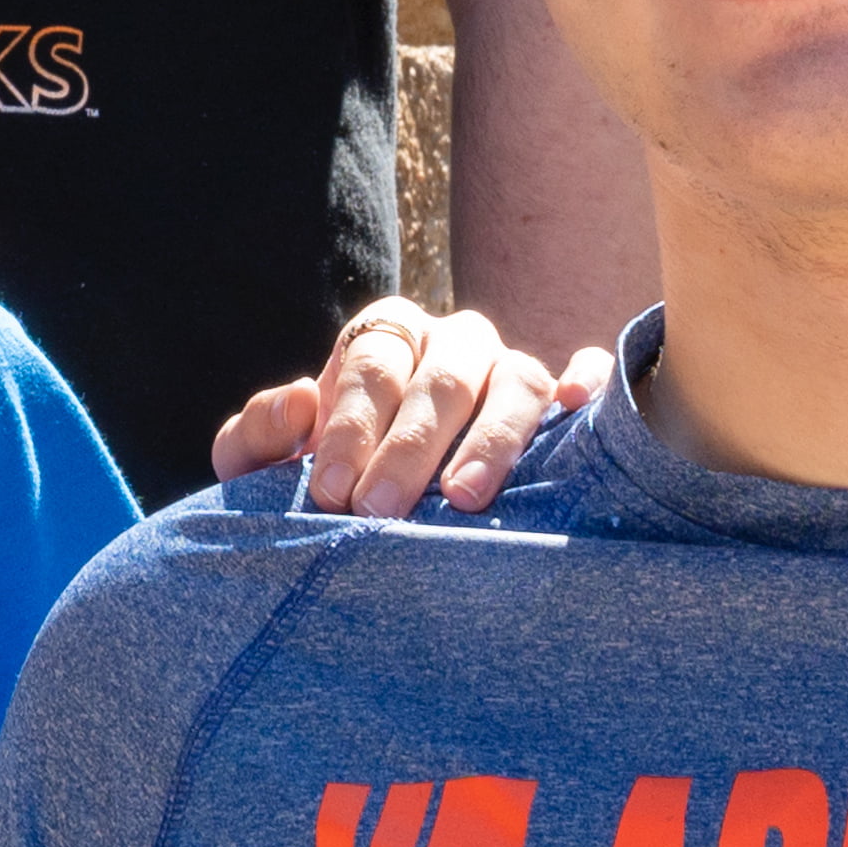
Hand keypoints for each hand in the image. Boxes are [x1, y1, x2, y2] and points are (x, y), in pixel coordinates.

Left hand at [206, 300, 607, 517]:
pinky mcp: (562, 401)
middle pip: (440, 380)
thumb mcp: (267, 462)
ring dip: (492, 440)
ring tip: (464, 498)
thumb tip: (297, 398)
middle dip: (408, 447)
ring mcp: (511, 368)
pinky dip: (588, 384)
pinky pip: (587, 375)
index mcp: (384, 338)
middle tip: (379, 508)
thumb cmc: (327, 478)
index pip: (372, 366)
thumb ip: (259, 432)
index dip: (351, 427)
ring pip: (516, 380)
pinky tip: (576, 411)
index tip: (332, 491)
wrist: (379, 501)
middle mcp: (452, 343)